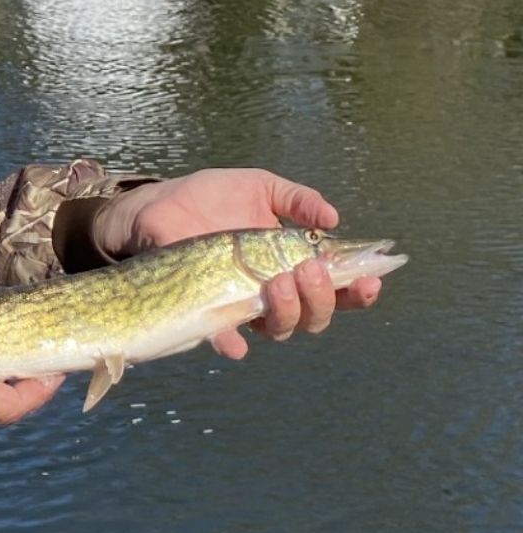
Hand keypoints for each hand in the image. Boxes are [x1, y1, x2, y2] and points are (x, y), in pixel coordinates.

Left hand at [95, 168, 381, 357]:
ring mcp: (238, 304)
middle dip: (322, 298)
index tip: (372, 278)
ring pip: (278, 329)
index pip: (334, 288)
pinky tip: (237, 345)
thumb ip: (297, 200)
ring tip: (280, 281)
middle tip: (310, 268)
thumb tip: (333, 218)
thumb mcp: (260, 188)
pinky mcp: (204, 310)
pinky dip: (231, 343)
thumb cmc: (212, 197)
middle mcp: (271, 292)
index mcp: (290, 265)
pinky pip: (221, 337)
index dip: (358, 290)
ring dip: (289, 312)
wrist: (161, 203)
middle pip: (314, 317)